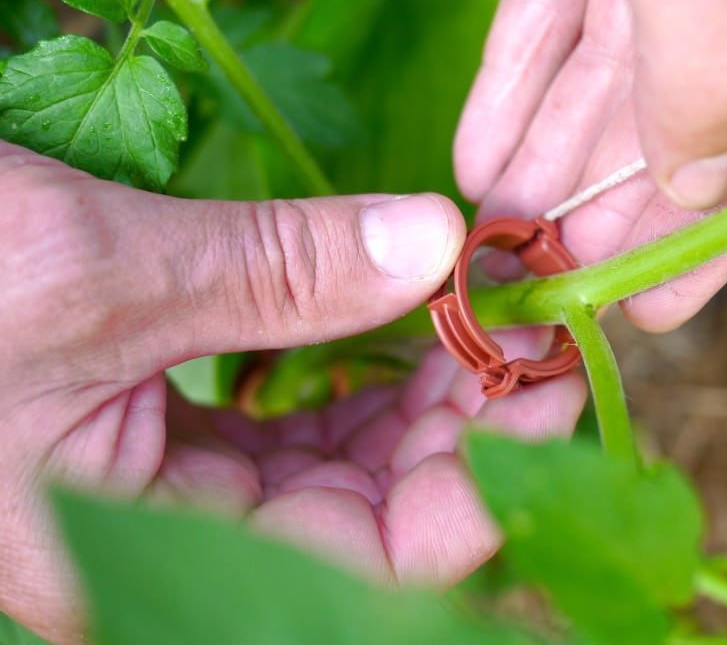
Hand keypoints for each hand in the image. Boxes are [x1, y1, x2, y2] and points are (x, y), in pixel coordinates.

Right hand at [0, 143, 586, 643]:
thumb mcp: (95, 279)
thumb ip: (277, 273)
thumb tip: (432, 241)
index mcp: (141, 565)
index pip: (370, 566)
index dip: (482, 480)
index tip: (552, 378)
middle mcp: (164, 551)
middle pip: (367, 518)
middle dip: (457, 422)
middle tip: (522, 322)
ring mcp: (163, 496)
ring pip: (332, 470)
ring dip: (412, 394)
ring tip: (470, 309)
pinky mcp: (156, 437)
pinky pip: (284, 429)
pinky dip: (348, 374)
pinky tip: (395, 318)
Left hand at [455, 0, 726, 331]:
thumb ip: (719, 65)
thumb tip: (699, 184)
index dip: (711, 236)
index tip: (649, 309)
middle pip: (679, 119)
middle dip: (610, 211)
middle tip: (552, 287)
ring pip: (606, 72)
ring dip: (550, 161)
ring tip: (501, 237)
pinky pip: (547, 9)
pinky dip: (513, 84)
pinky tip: (479, 158)